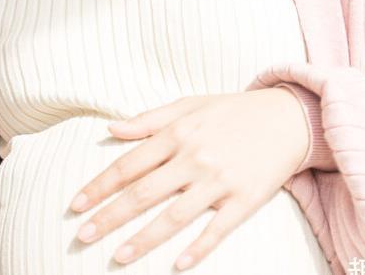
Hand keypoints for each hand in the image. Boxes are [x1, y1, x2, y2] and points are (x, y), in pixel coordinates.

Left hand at [68, 88, 310, 269]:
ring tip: (117, 257)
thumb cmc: (233, 112)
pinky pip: (217, 230)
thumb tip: (111, 129)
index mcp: (178, 134)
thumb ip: (149, 120)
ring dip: (143, 239)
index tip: (75, 204)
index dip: (99, 186)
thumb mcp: (190, 105)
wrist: (289, 117)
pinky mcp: (245, 199)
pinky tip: (177, 266)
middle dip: (109, 216)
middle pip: (143, 194)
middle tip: (82, 235)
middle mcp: (195, 158)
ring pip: (174, 217)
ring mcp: (220, 181)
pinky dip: (198, 249)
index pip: (129, 164)